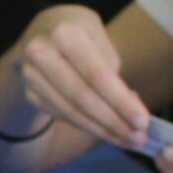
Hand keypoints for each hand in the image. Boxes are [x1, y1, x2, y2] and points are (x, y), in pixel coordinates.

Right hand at [0, 6, 148, 154]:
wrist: (38, 35)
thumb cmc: (79, 35)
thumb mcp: (97, 36)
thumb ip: (112, 68)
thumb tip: (130, 106)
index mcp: (65, 32)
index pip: (97, 75)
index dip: (120, 101)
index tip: (142, 121)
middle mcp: (42, 52)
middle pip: (82, 97)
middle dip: (113, 121)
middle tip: (139, 138)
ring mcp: (31, 75)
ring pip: (71, 111)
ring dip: (102, 129)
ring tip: (128, 140)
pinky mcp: (29, 93)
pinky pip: (62, 116)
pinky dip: (87, 127)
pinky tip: (108, 133)